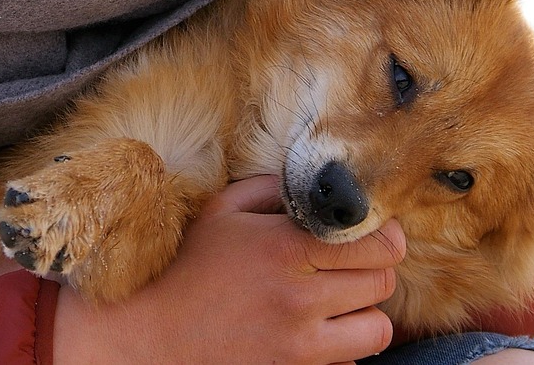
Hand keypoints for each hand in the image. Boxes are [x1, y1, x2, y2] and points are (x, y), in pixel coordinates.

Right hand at [53, 175, 404, 364]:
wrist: (149, 334)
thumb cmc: (186, 266)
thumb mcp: (223, 212)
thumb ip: (274, 189)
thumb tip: (319, 187)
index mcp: (284, 246)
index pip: (377, 242)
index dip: (385, 235)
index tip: (373, 233)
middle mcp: (298, 295)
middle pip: (383, 282)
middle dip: (375, 269)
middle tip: (352, 264)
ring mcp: (298, 343)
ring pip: (377, 328)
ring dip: (365, 313)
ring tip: (340, 301)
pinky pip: (350, 362)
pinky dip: (344, 347)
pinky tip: (318, 331)